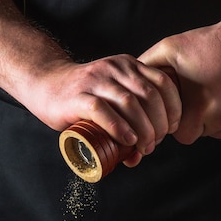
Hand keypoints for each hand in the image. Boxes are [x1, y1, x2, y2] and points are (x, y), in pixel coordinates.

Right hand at [28, 55, 180, 162]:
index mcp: (129, 66)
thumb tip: (140, 154)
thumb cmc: (83, 97)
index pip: (163, 83)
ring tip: (143, 147)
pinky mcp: (78, 96)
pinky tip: (127, 141)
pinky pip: (103, 110)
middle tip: (154, 144)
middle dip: (159, 125)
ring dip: (143, 130)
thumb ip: (130, 119)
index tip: (172, 129)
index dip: (173, 108)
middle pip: (150, 96)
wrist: (46, 85)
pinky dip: (119, 128)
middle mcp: (115, 69)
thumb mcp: (112, 99)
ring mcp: (96, 81)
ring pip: (130, 104)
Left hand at [139, 20, 220, 143]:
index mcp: (200, 108)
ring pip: (218, 133)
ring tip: (217, 93)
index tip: (181, 106)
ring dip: (214, 120)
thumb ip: (145, 70)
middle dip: (195, 121)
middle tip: (200, 97)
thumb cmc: (210, 43)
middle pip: (199, 135)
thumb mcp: (170, 50)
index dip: (177, 121)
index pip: (180, 135)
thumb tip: (126, 90)